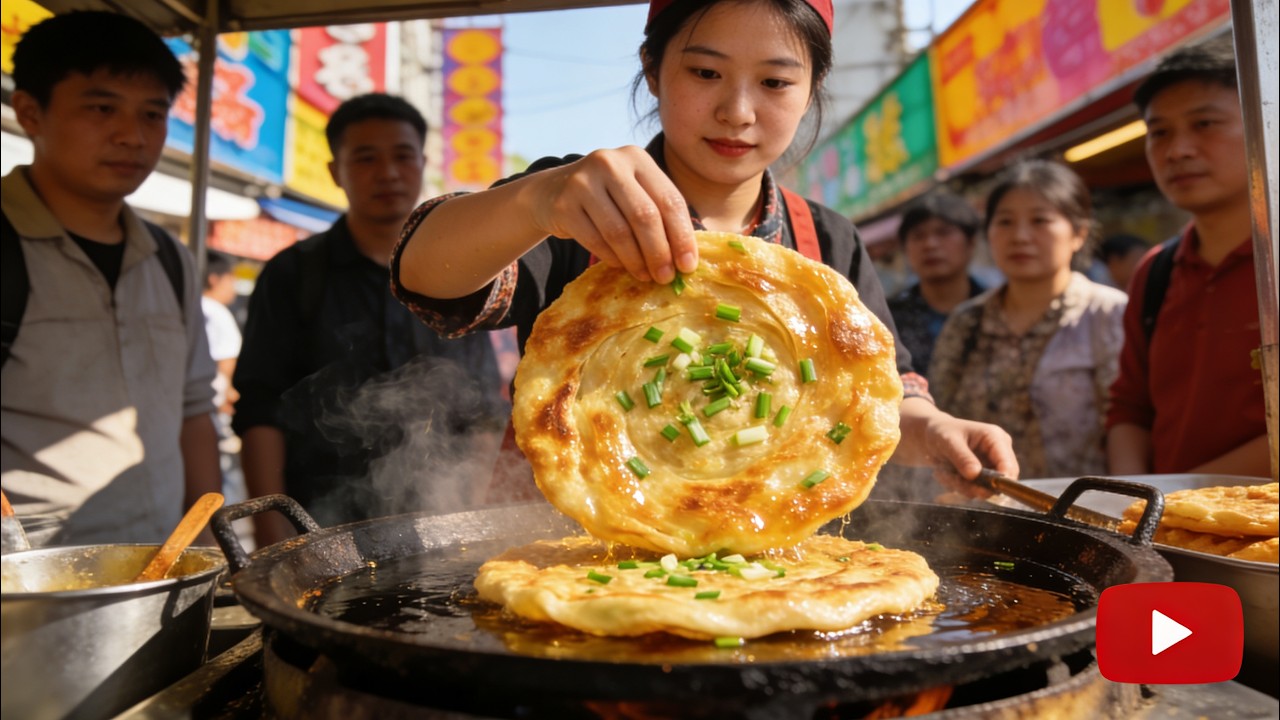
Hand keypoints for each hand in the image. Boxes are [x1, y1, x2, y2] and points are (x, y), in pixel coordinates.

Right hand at [530, 146, 698, 283]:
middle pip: (645, 216)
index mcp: (637, 158)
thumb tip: (686, 258)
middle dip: (659, 252)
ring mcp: (583, 182)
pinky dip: (613, 258)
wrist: (551, 191)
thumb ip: (659, 214)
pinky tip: (622, 266)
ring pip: (619, 232)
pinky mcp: (563, 205)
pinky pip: (595, 241)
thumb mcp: (633, 191)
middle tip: (666, 277)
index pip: (669, 200)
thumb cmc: (606, 197)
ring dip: (636, 261)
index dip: (682, 236)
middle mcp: (610, 163)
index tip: (688, 265)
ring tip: (646, 276)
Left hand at [897, 399, 1017, 498]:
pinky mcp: (983, 477)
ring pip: (985, 489)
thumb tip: (975, 474)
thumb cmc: (941, 433)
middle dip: (976, 485)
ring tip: (945, 473)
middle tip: (953, 480)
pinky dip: (959, 486)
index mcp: (996, 438)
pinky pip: (974, 491)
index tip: (982, 490)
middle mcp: (999, 453)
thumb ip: (962, 458)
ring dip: (963, 486)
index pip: (1008, 465)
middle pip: (1000, 482)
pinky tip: (946, 474)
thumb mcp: (948, 441)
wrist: (932, 437)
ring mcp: (992, 466)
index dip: (1000, 481)